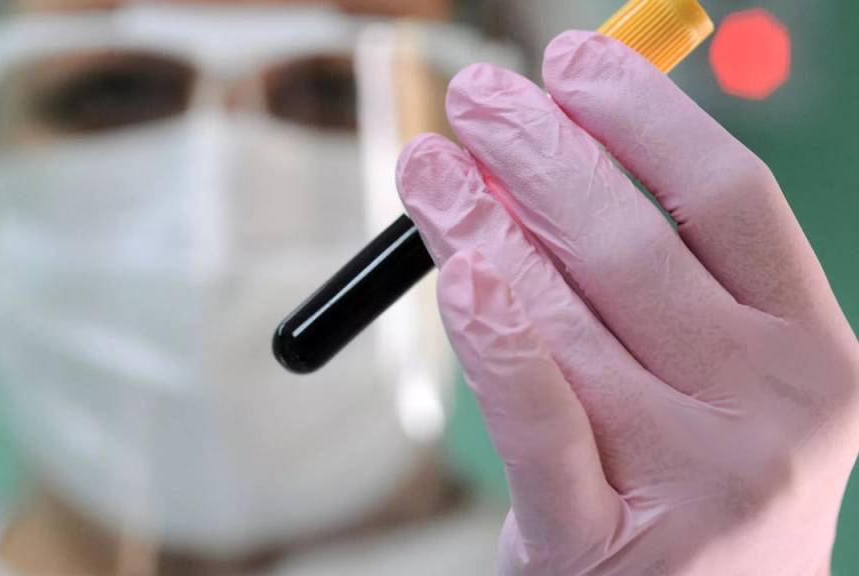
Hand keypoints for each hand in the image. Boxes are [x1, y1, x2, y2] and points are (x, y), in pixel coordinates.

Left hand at [397, 31, 858, 574]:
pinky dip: (494, 339)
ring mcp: (696, 484)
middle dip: (541, 152)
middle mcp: (774, 412)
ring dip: (482, 225)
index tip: (570, 59)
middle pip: (636, 245)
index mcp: (814, 350)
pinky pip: (538, 421)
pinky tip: (456, 272)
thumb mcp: (713, 373)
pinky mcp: (605, 546)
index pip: (727, 195)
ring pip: (567, 319)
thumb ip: (654, 273)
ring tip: (429, 169)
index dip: (641, 114)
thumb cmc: (694, 477)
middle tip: (475, 96)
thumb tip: (542, 151)